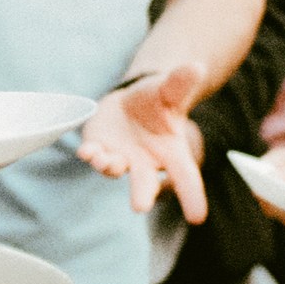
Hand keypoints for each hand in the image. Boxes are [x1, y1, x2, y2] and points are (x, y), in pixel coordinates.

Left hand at [78, 65, 207, 221]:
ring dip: (110, 167)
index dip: (193, 196)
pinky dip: (90, 154)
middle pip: (145, 182)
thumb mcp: (170, 90)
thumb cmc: (157, 101)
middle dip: (141, 194)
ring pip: (115, 168)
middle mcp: (145, 162)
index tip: (197, 217)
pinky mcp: (98, 148)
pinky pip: (93, 154)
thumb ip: (181, 82)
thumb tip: (197, 66)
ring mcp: (119, 157)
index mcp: (170, 152)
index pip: (185, 176)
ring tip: (107, 162)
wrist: (129, 102)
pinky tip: (87, 151)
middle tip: (139, 206)